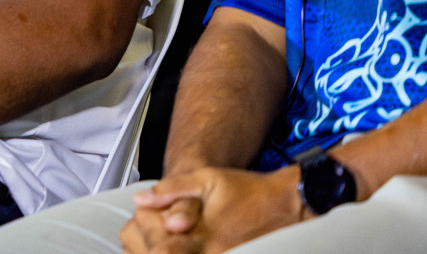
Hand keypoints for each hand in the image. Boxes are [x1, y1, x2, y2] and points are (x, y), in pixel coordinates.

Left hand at [120, 166, 304, 253]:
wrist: (285, 205)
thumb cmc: (249, 192)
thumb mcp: (207, 179)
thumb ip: (172, 190)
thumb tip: (141, 200)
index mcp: (202, 237)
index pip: (161, 249)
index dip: (148, 238)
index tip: (148, 225)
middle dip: (152, 246)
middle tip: (154, 232)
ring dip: (162, 250)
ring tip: (163, 239)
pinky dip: (181, 251)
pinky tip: (181, 244)